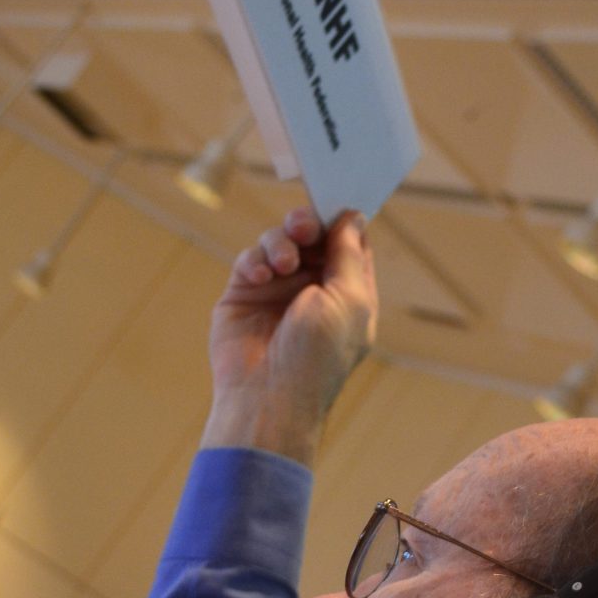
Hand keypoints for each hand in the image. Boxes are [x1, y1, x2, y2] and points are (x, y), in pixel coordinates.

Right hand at [202, 206, 376, 466]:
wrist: (267, 397)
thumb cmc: (317, 357)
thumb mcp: (349, 300)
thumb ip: (349, 254)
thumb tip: (353, 216)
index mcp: (348, 293)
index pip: (349, 243)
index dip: (342, 220)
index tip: (335, 200)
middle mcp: (314, 289)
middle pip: (312, 235)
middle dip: (307, 224)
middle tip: (304, 227)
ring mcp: (278, 291)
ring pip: (279, 241)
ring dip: (281, 242)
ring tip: (282, 264)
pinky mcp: (245, 294)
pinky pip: (250, 259)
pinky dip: (256, 260)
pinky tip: (260, 277)